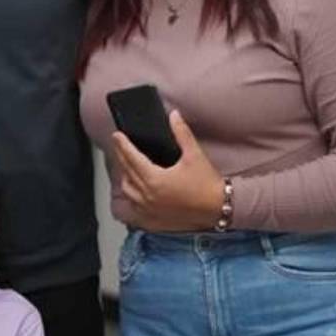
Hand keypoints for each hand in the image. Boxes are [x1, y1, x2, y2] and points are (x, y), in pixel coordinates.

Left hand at [112, 111, 224, 232]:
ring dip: (125, 178)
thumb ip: (181, 133)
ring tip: (127, 167)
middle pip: (127, 172)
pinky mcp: (154, 220)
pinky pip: (135, 208)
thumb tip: (174, 115)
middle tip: (119, 146)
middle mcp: (148, 196)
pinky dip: (132, 198)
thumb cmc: (207, 184)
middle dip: (121, 157)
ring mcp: (149, 209)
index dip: (122, 145)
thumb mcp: (194, 155)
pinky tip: (135, 192)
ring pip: (128, 191)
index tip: (116, 136)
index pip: (132, 158)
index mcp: (154, 179)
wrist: (219, 209)